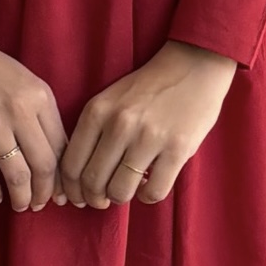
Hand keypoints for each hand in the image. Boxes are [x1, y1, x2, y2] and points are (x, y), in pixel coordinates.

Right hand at [0, 0, 68, 209]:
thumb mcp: (26, 82)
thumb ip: (42, 114)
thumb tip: (55, 155)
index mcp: (40, 97)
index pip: (61, 147)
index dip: (63, 176)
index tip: (61, 190)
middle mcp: (20, 111)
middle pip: (44, 166)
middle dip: (46, 193)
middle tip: (42, 204)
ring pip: (17, 175)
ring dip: (22, 197)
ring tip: (22, 205)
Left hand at [57, 39, 238, 206]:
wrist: (194, 66)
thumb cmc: (148, 87)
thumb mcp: (109, 100)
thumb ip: (93, 132)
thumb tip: (81, 178)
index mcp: (97, 111)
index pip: (71, 165)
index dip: (73, 190)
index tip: (79, 197)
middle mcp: (119, 125)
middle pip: (93, 182)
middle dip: (95, 199)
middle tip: (103, 200)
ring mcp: (149, 138)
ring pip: (120, 191)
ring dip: (121, 198)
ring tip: (127, 190)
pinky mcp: (178, 149)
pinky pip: (154, 191)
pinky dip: (148, 197)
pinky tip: (150, 186)